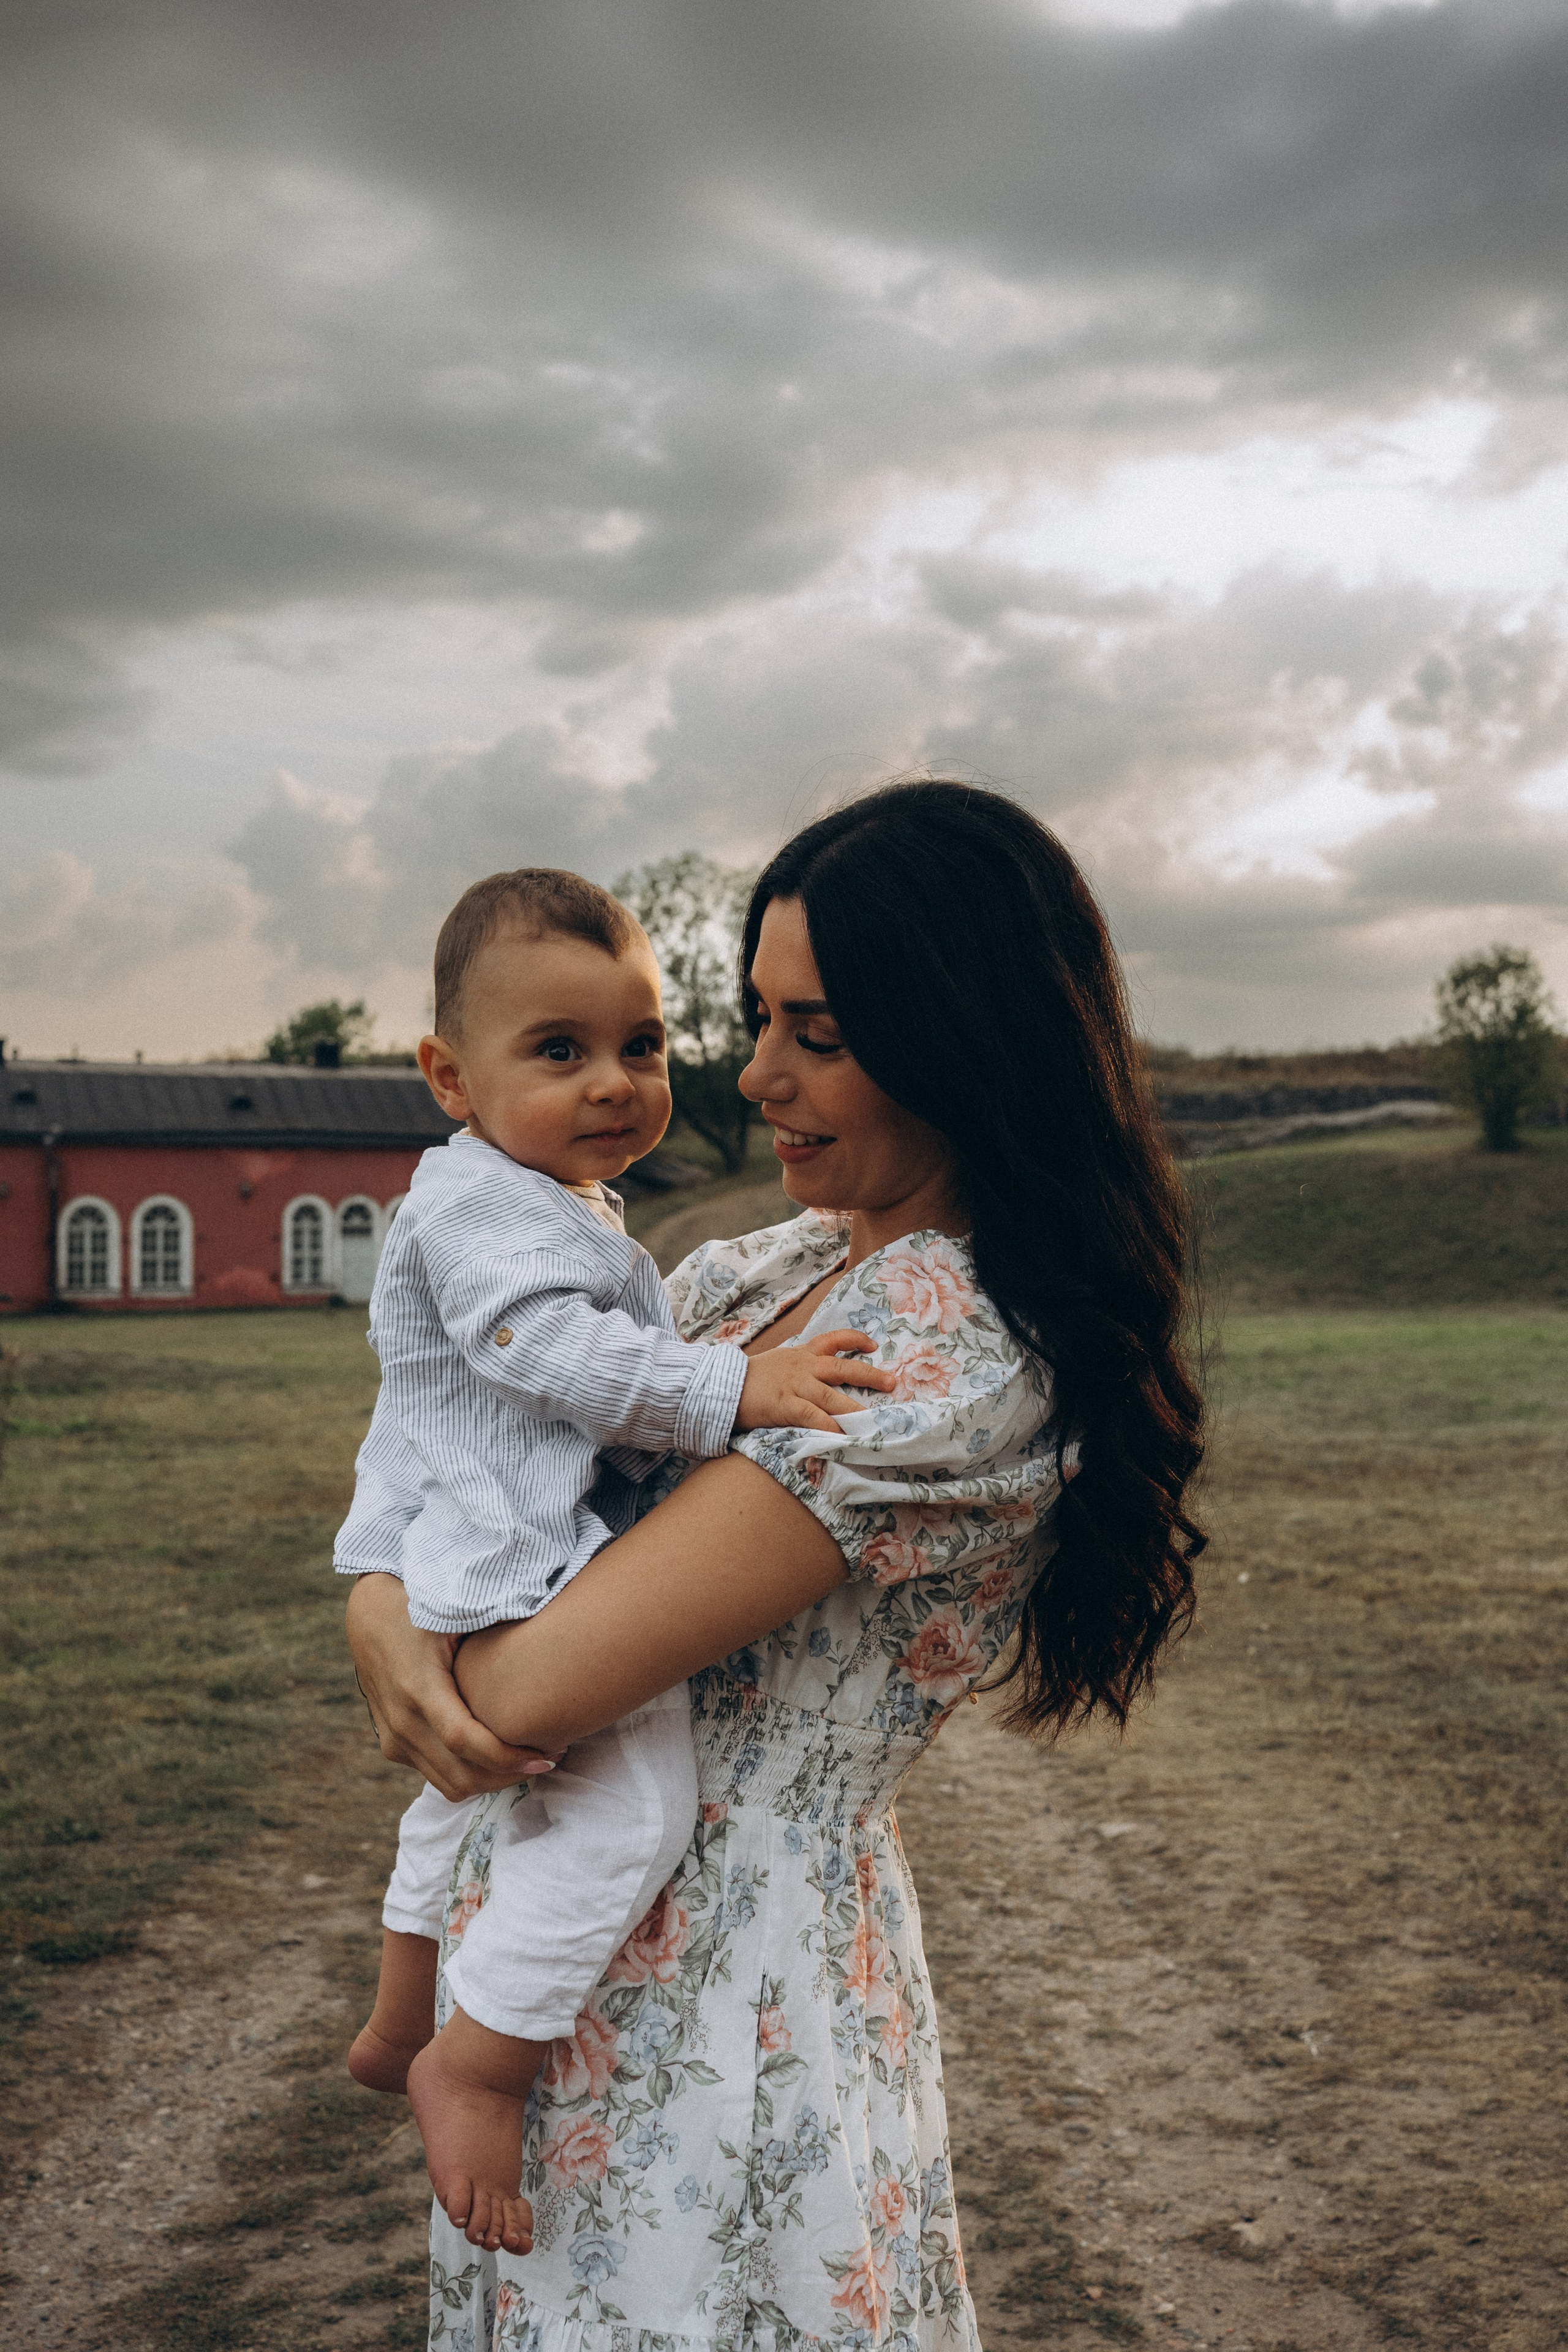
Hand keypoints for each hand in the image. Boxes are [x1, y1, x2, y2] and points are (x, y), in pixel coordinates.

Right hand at [345, 1574, 561, 1801]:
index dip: (506, 1757)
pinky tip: (500, 1755)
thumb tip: (549, 1636)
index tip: (546, 1755)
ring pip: (451, 1784)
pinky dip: (472, 1774)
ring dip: (494, 1781)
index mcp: (417, 1686)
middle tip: (551, 1757)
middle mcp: (402, 1721)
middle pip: (462, 1774)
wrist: (370, 1615)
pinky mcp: (394, 1746)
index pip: (463, 1741)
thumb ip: (494, 1621)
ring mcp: (394, 1738)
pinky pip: (438, 1775)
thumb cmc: (421, 1606)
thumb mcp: (453, 1610)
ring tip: (531, 1759)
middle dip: (511, 1775)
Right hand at [735, 1329, 894, 1435]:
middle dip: (869, 1374)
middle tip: (891, 1383)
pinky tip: (841, 1436)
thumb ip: (798, 1368)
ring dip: (854, 1408)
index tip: (873, 1346)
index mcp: (800, 1354)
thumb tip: (817, 1379)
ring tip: (874, 1419)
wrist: (719, 1385)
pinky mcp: (785, 1405)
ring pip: (832, 1395)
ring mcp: (795, 1385)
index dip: (855, 1340)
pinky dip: (828, 1426)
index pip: (833, 1339)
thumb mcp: (777, 1364)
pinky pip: (812, 1416)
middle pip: (842, 1367)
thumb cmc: (748, 1379)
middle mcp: (802, 1366)